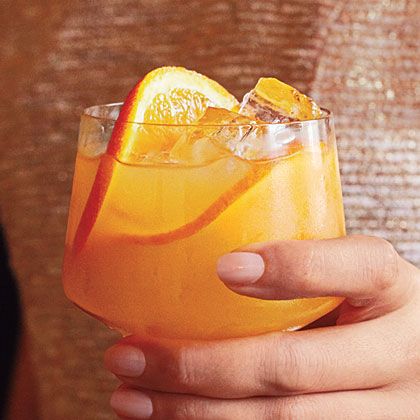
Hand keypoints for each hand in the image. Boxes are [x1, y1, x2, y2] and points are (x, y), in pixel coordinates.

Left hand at [104, 236, 419, 418]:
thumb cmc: (367, 305)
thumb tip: (220, 267)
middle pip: (292, 368)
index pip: (355, 267)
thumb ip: (306, 266)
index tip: (226, 268)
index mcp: (393, 287)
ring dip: (194, 414)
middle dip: (198, 368)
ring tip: (131, 397)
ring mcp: (387, 412)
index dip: (291, 268)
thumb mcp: (350, 275)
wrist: (414, 354)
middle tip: (128, 357)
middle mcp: (400, 353)